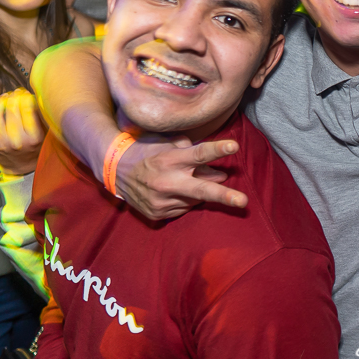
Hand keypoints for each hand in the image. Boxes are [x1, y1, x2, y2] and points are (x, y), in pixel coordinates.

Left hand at [0, 89, 47, 175]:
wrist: (22, 168)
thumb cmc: (34, 147)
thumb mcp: (45, 134)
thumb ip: (41, 117)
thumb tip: (32, 95)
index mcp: (33, 138)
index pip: (27, 109)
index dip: (24, 96)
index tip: (24, 93)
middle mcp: (16, 142)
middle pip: (11, 110)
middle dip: (12, 97)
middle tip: (14, 94)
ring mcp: (0, 144)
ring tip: (3, 99)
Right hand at [113, 137, 245, 219]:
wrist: (115, 170)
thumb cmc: (148, 151)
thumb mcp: (168, 144)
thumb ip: (196, 155)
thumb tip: (222, 174)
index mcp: (169, 159)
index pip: (198, 154)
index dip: (216, 150)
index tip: (234, 147)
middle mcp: (166, 182)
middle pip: (201, 189)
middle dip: (223, 196)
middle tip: (243, 201)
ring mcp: (161, 201)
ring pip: (195, 200)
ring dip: (200, 191)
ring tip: (186, 179)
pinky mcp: (157, 214)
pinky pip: (183, 208)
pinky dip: (186, 200)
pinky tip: (176, 191)